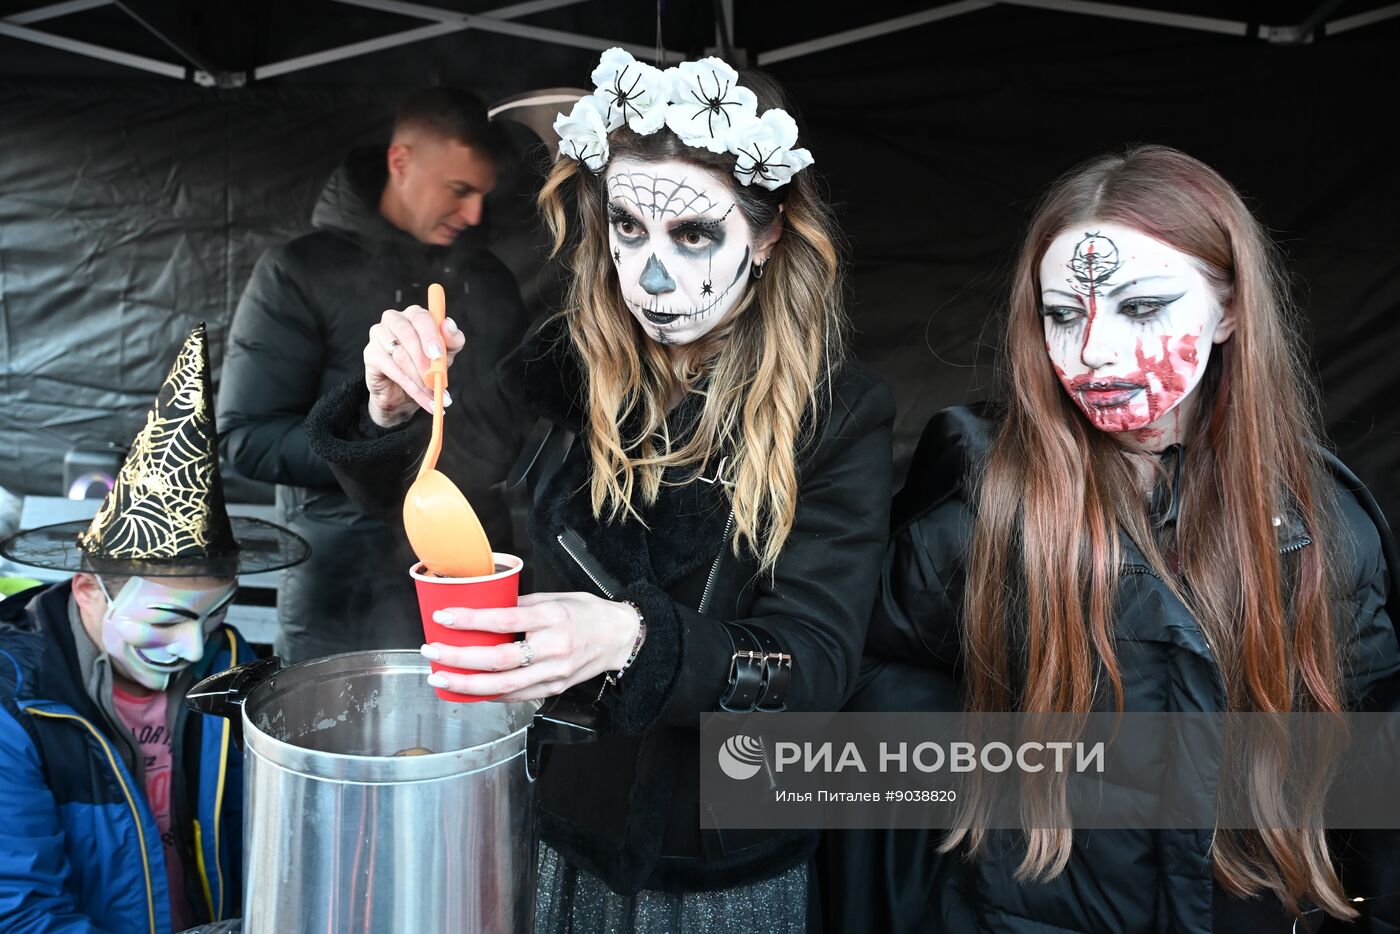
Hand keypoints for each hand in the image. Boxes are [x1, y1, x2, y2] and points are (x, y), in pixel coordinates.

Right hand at [364, 305, 466, 426]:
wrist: (403, 392)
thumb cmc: (426, 366)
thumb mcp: (445, 355)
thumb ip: (452, 340)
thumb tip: (449, 325)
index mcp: (414, 315)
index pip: (421, 318)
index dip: (430, 337)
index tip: (438, 356)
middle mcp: (394, 320)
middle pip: (408, 335)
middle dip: (424, 361)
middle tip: (436, 380)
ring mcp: (379, 334)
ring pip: (401, 356)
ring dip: (421, 380)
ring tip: (435, 395)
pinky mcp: (370, 354)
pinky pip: (392, 370)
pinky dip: (411, 388)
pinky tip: (425, 400)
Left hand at [421, 592, 642, 701]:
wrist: (620, 638)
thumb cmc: (588, 614)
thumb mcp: (555, 598)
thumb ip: (520, 605)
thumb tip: (485, 608)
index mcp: (552, 618)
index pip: (503, 621)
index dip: (470, 621)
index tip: (444, 617)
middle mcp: (553, 648)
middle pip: (498, 660)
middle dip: (459, 658)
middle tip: (433, 652)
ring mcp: (554, 673)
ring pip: (503, 686)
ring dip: (467, 684)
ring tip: (441, 677)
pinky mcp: (553, 689)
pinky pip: (516, 696)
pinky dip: (489, 695)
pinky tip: (469, 689)